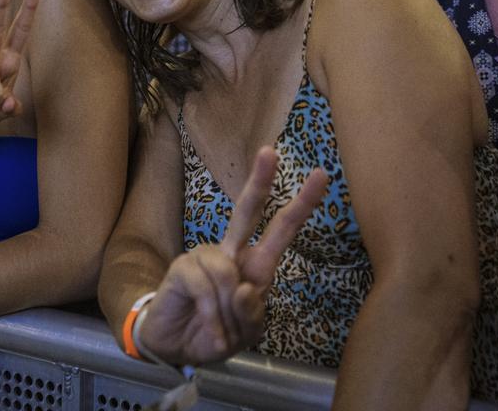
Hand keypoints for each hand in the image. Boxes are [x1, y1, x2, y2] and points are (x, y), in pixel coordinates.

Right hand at [138, 147, 328, 364]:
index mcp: (255, 266)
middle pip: (246, 211)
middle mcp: (231, 254)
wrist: (177, 345)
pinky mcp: (182, 268)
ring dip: (228, 313)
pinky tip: (210, 329)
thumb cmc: (217, 333)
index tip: (321, 175)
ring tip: (221, 330)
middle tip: (270, 152)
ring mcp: (204, 258)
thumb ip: (252, 313)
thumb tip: (241, 287)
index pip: (281, 230)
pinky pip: (204, 288)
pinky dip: (211, 316)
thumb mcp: (247, 332)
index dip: (301, 204)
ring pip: (226, 272)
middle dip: (259, 181)